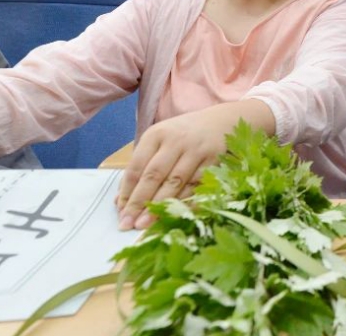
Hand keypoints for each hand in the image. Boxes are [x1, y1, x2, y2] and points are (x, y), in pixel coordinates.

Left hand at [115, 99, 273, 230]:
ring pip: (175, 182)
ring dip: (159, 205)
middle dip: (139, 202)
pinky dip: (184, 202)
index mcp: (156, 134)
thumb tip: (122, 200)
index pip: (136, 166)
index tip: (120, 212)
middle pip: (153, 175)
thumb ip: (142, 166)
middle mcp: (175, 140)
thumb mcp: (162, 141)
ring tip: (146, 224)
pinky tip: (174, 215)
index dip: (127, 192)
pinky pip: (196, 186)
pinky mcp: (214, 161)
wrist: (225, 121)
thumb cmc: (186, 135)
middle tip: (128, 224)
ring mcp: (196, 150)